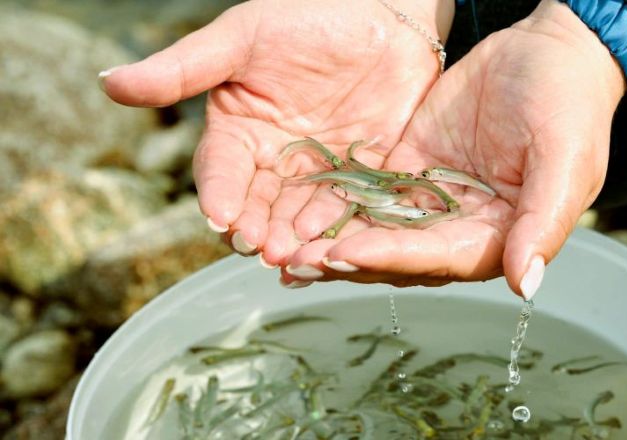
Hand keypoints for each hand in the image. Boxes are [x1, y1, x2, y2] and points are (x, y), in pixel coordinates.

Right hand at [100, 0, 452, 265]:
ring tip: (294, 256)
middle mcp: (276, 159)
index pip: (222, 170)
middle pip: (260, 204)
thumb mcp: (243, 37)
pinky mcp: (363, 174)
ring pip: (301, 214)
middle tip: (260, 248)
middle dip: (258, 229)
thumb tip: (110, 82)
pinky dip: (342, 226)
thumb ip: (184, 68)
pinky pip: (351, 205)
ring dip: (296, 238)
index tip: (219, 216)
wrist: (387, 16)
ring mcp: (320, 170)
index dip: (220, 193)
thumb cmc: (307, 16)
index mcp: (240, 131)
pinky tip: (336, 242)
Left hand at [280, 0, 625, 297]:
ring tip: (282, 246)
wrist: (549, 49)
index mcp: (499, 235)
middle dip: (348, 259)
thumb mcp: (566, 158)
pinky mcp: (410, 169)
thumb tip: (524, 284)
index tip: (346, 252)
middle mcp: (461, 227)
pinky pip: (369, 191)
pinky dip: (335, 202)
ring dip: (333, 239)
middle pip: (398, 255)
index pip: (439, 259)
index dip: (392, 258)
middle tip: (296, 260)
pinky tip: (296, 209)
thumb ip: (543, 221)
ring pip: (376, 229)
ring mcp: (432, 199)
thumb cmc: (568, 102)